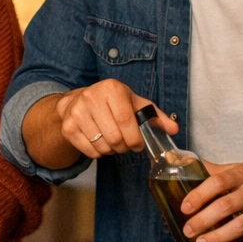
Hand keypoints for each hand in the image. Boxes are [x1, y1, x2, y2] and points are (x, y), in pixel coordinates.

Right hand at [55, 80, 175, 159]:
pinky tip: (99, 142)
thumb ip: (155, 116)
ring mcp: (77, 112)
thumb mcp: (134, 104)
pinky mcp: (68, 127)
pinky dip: (98, 153)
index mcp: (111, 88)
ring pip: (102, 146)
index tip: (138, 144)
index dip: (135, 138)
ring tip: (112, 141)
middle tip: (125, 144)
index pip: (126, 119)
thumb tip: (174, 129)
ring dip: (111, 151)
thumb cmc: (111, 103)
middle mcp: (91, 97)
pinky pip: (90, 152)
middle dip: (124, 147)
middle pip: (114, 136)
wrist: (76, 102)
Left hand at [178, 162, 242, 241]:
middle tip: (188, 230)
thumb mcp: (238, 171)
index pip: (217, 181)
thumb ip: (212, 170)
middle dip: (204, 220)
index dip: (199, 195)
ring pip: (239, 225)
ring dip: (218, 236)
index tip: (185, 207)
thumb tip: (181, 164)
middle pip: (226, 205)